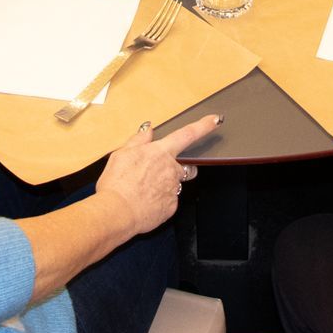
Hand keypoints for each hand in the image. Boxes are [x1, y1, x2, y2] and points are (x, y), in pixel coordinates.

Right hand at [97, 114, 222, 234]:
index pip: (187, 134)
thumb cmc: (117, 183)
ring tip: (142, 191)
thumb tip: (148, 129)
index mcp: (161, 152)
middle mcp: (172, 169)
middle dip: (176, 169)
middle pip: (184, 167)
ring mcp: (173, 189)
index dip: (203, 126)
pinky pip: (168, 201)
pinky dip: (159, 201)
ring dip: (163, 186)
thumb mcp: (122, 154)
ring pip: (174, 185)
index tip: (215, 120)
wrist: (117, 212)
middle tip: (156, 175)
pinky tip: (144, 203)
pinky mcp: (171, 207)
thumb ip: (138, 140)